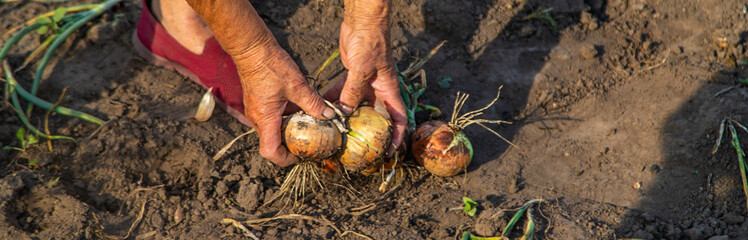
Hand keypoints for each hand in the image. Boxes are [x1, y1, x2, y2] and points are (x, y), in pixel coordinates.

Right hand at [184, 0, 334, 165]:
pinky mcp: (258, 103)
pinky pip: (270, 119)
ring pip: (272, 131)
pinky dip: (284, 120)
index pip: (270, 152)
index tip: (300, 156)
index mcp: (265, 119)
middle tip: (309, 142)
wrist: (251, 48)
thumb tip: (328, 115)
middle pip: (272, 143)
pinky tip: (299, 110)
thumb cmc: (271, 65)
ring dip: (288, 131)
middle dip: (290, 146)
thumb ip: (313, 103)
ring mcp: (256, 111)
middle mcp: (257, 119)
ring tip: (308, 126)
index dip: (285, 159)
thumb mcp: (297, 85)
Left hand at [338, 2, 406, 155]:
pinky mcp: (352, 76)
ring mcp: (365, 83)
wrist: (363, 22)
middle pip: (375, 115)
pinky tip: (322, 108)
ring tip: (335, 131)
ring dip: (346, 116)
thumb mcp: (362, 69)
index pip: (399, 118)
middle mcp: (379, 89)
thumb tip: (344, 113)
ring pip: (355, 105)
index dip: (397, 136)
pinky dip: (334, 100)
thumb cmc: (371, 42)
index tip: (390, 152)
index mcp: (389, 89)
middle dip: (367, 131)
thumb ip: (353, 91)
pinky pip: (343, 93)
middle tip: (355, 145)